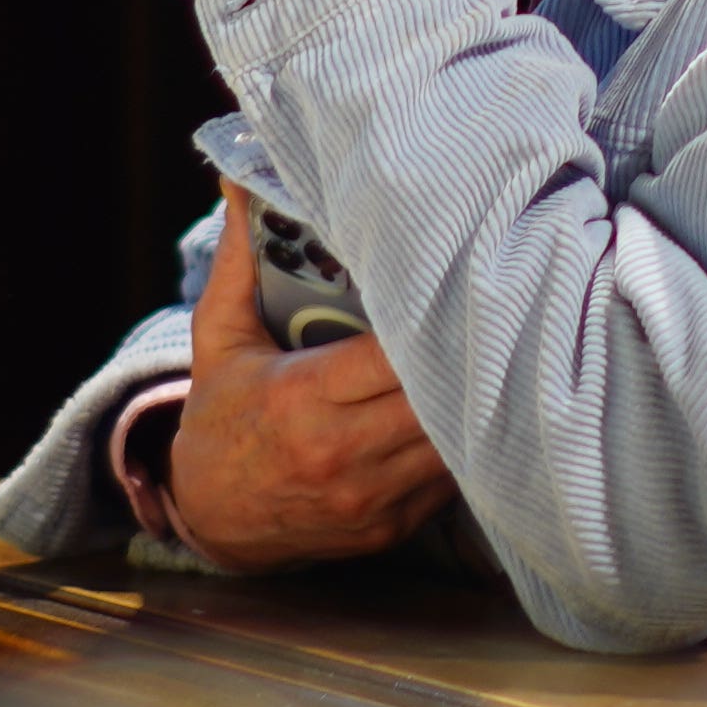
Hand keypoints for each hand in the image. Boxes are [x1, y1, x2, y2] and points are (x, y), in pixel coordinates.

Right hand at [165, 183, 453, 567]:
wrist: (212, 520)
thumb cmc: (221, 418)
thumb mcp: (219, 339)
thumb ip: (238, 263)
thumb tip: (239, 180)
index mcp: (301, 399)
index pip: (393, 357)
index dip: (430, 322)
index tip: (455, 285)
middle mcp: (341, 454)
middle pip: (436, 399)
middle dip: (465, 358)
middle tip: (494, 312)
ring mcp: (372, 498)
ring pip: (455, 441)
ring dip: (473, 401)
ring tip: (490, 355)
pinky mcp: (394, 526)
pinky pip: (451, 478)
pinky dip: (462, 442)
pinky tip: (466, 408)